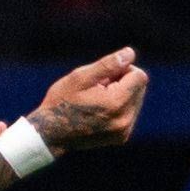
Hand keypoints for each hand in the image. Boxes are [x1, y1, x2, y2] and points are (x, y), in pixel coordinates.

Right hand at [27, 47, 148, 154]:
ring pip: (136, 100)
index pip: (139, 76)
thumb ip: (108, 65)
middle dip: (122, 82)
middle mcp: (125, 119)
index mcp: (117, 103)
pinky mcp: (121, 137)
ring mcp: (124, 131)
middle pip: (140, 88)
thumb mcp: (80, 77)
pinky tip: (99, 111)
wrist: (50, 134)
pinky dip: (119, 107)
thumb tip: (130, 53)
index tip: (103, 75)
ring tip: (96, 100)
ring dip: (121, 94)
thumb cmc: (61, 102)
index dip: (123, 69)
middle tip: (97, 88)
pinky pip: (130, 113)